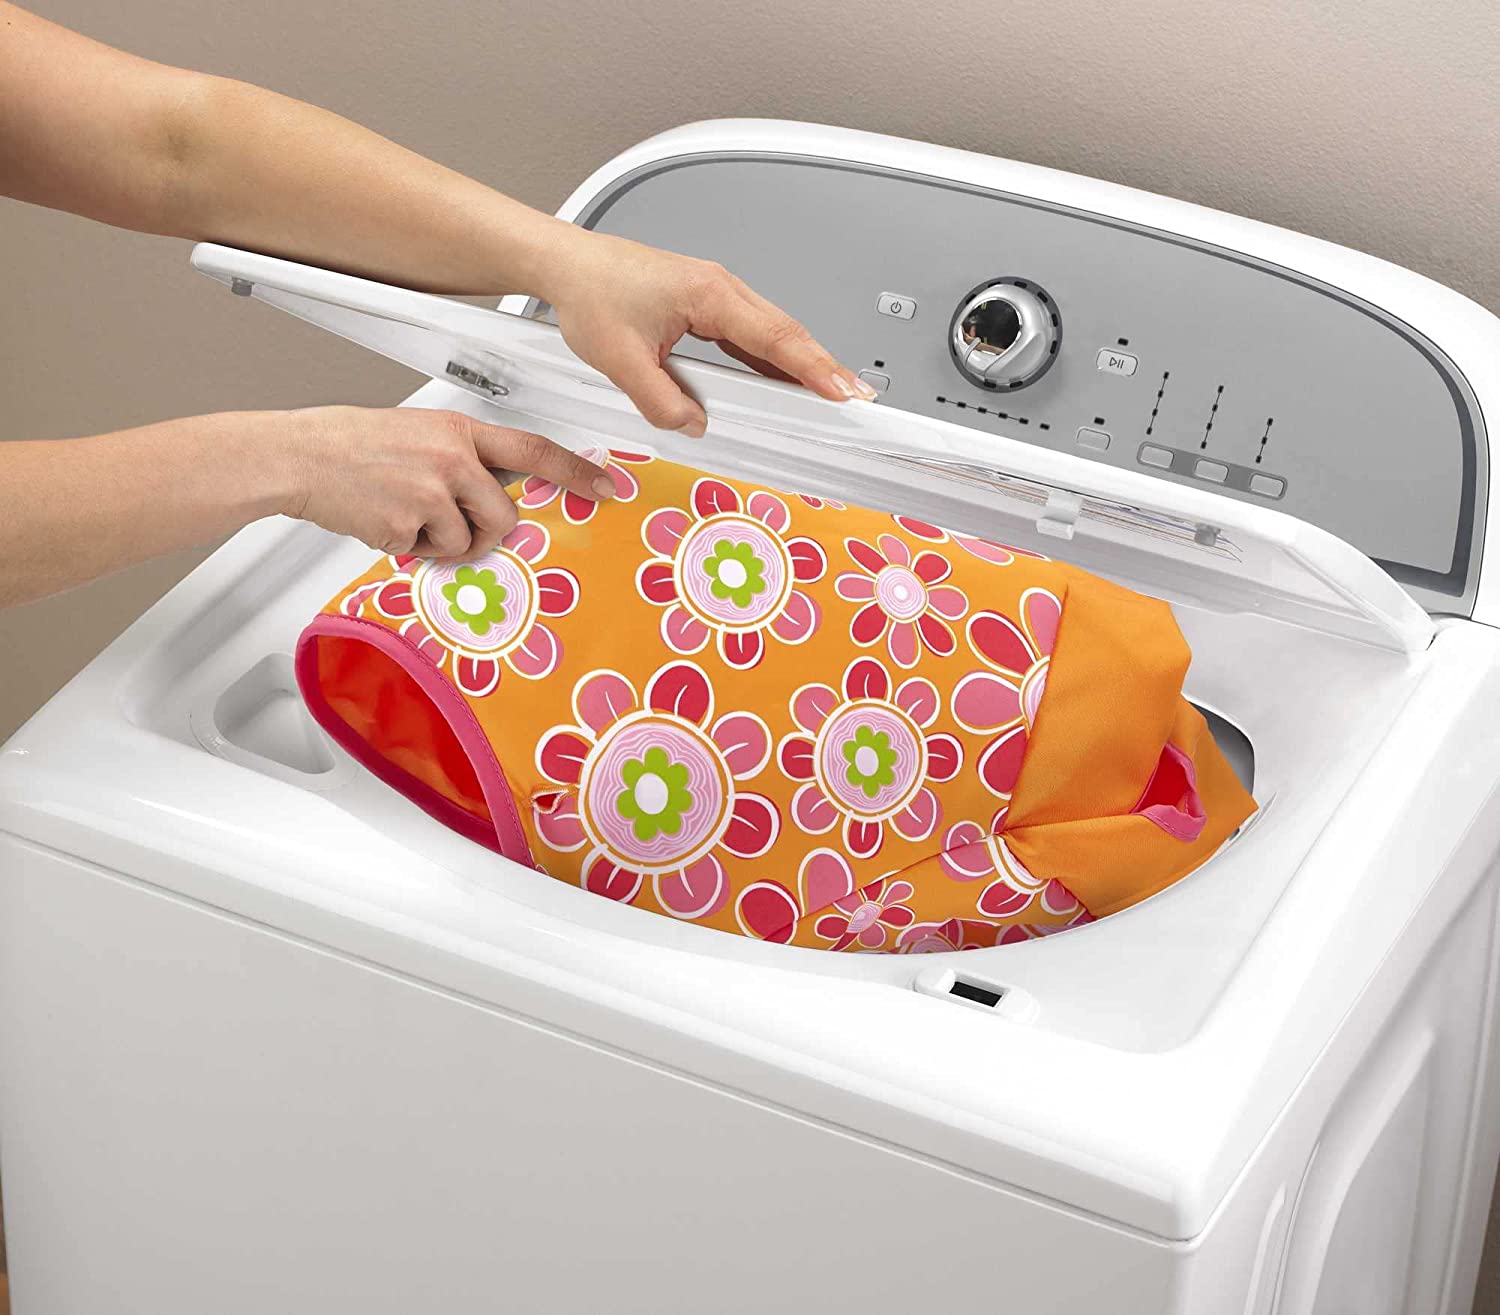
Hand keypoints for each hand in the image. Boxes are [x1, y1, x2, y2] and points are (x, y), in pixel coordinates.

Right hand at [279, 405, 611, 558]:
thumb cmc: (351, 446)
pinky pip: (429, 554)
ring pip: (467, 541)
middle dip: (485, 532)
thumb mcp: (418, 435)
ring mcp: (431, 491)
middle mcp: (451, 457)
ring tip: (404, 514)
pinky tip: (382, 520)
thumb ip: (460, 459)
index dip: (576, 472)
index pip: (533, 449)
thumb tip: (492, 493)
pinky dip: (408, 548)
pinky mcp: (408, 522)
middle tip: (451, 524)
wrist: (299, 457)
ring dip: (441, 542)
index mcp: (457, 430)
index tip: (607, 486)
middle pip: (505, 515)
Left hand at [540, 230, 875, 437]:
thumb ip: (660, 400)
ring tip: (833, 392)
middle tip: (857, 396)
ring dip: (803, 362)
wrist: (567, 266)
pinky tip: (785, 380)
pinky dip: (774, 358)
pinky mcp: (707, 306)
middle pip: (786, 331)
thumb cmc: (590, 294)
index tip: (841, 390)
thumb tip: (694, 424)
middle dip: (824, 365)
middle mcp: (720, 288)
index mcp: (708, 293)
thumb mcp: (620, 360)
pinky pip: (751, 335)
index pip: (773, 336)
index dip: (812, 367)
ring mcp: (716, 295)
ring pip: (772, 332)